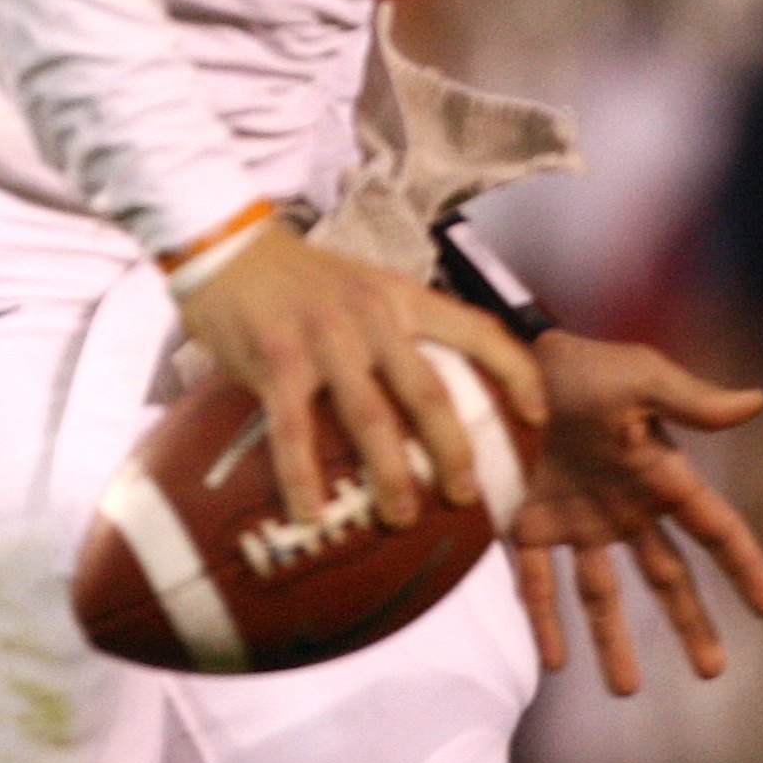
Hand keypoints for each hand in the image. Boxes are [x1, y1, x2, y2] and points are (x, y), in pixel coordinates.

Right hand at [176, 217, 546, 523]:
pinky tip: (310, 513)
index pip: (478, 330)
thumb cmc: (295, 277)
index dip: (516, 374)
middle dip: (455, 451)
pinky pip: (294, 429)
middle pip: (431, 392)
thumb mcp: (360, 285)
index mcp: (400, 296)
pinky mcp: (276, 359)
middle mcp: (371, 316)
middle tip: (466, 498)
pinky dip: (303, 476)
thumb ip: (392, 330)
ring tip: (401, 517)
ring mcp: (324, 338)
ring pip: (373, 417)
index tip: (538, 418)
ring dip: (392, 475)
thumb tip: (424, 399)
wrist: (225, 245)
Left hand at [508, 331, 762, 692]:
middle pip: (666, 577)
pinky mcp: (526, 522)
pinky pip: (535, 582)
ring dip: (613, 641)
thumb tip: (759, 401)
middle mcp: (623, 509)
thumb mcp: (636, 376)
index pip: (713, 529)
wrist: (499, 358)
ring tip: (626, 691)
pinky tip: (552, 664)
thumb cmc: (575, 364)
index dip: (744, 567)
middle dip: (690, 624)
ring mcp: (576, 520)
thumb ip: (690, 400)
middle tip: (712, 672)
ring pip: (601, 594)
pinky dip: (542, 621)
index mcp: (659, 476)